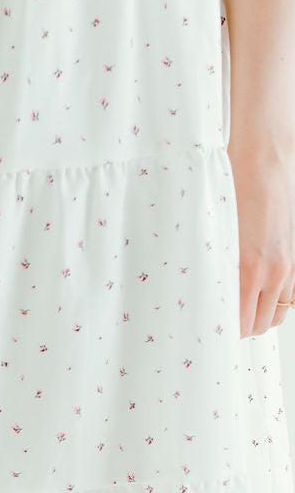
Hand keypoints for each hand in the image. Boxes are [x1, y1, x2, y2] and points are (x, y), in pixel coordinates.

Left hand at [227, 134, 294, 339]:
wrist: (263, 158)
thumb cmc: (233, 190)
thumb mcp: (214, 234)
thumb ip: (214, 269)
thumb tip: (206, 295)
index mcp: (246, 269)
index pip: (238, 324)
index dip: (224, 334)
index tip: (209, 332)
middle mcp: (272, 271)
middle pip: (258, 326)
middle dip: (239, 330)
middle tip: (220, 326)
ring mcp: (288, 265)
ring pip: (277, 314)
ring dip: (258, 319)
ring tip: (240, 314)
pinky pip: (290, 296)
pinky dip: (275, 303)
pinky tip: (260, 297)